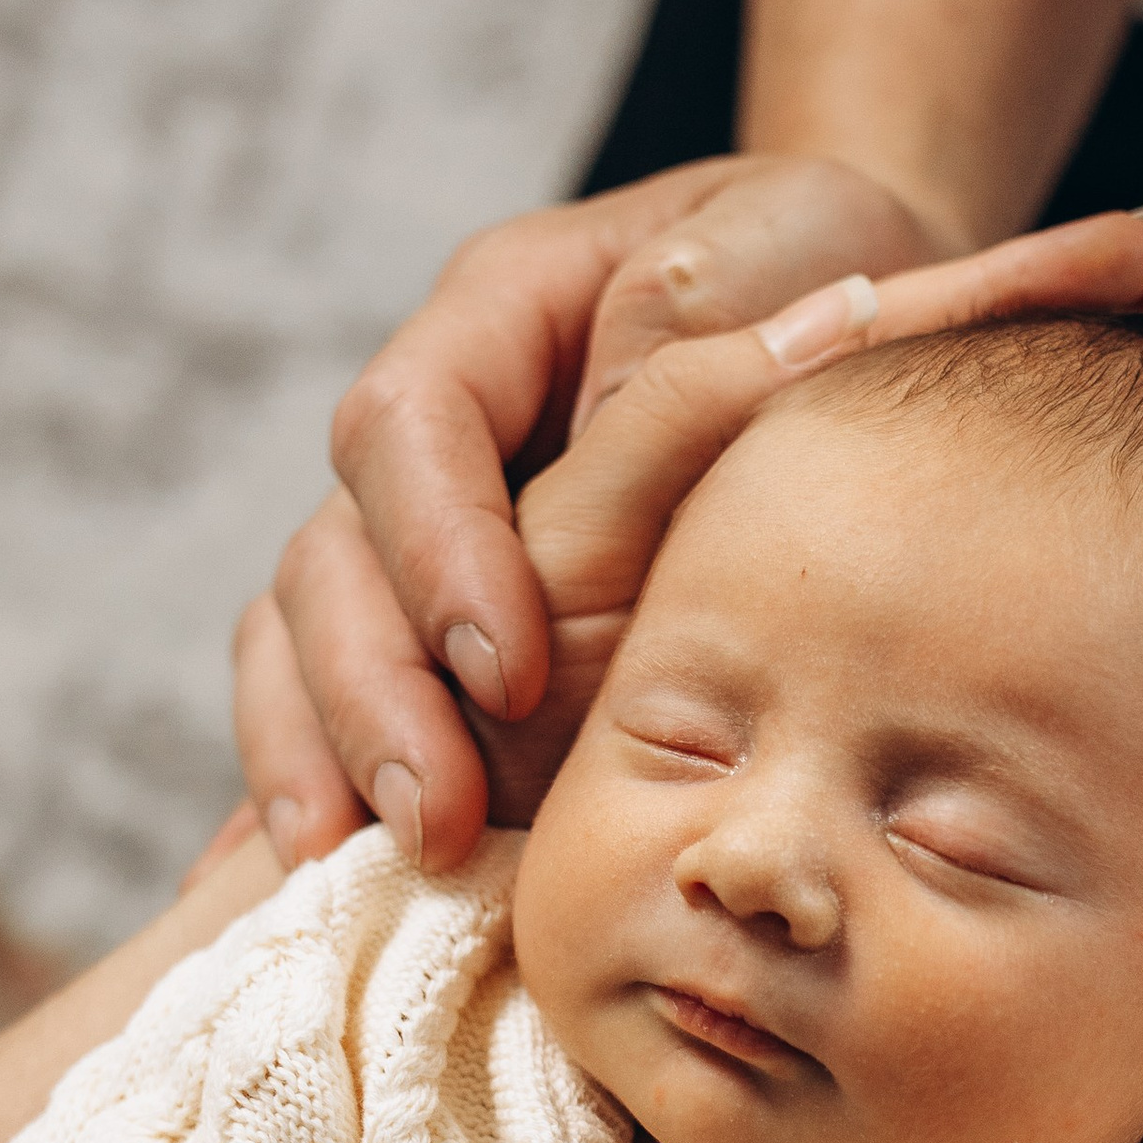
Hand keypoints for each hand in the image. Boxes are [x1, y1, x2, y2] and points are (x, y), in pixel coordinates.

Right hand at [219, 164, 1142, 876]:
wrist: (867, 307)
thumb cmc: (828, 271)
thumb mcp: (783, 253)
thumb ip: (690, 326)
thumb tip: (610, 421)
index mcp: (499, 318)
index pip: (408, 423)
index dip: (438, 549)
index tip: (510, 667)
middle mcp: (439, 434)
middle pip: (331, 555)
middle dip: (369, 695)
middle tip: (434, 817)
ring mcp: (424, 537)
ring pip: (302, 637)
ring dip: (321, 755)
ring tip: (357, 869)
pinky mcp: (437, 634)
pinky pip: (330, 706)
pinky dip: (308, 788)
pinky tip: (275, 890)